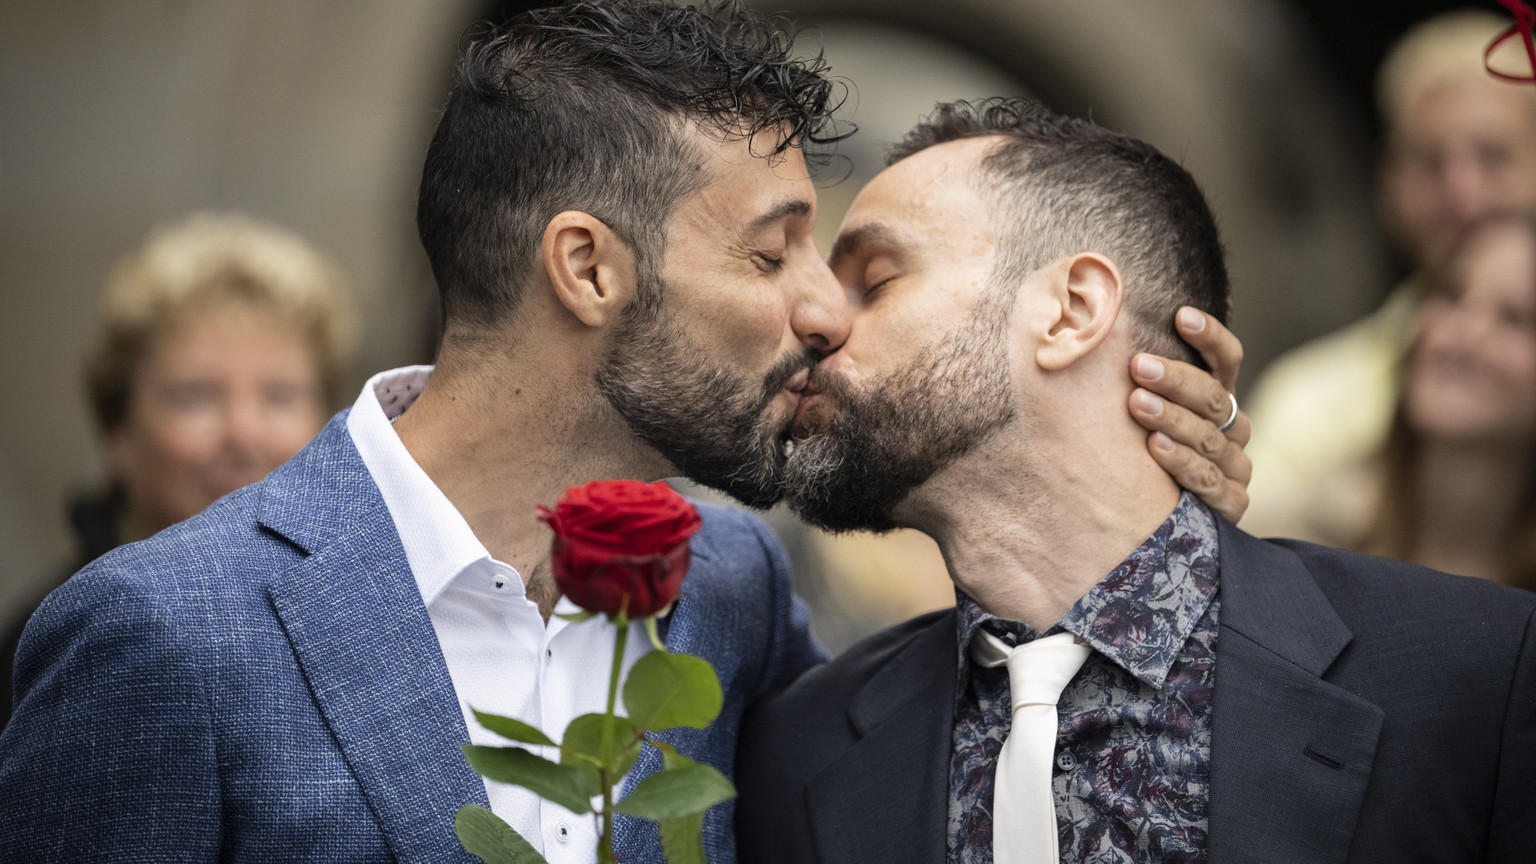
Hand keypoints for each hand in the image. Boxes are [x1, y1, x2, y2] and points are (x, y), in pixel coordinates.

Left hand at [1128, 306, 1250, 522]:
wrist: (1152, 521)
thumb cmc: (1135, 450)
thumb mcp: (1137, 410)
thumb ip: (1133, 377)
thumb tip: (1098, 319)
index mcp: (1217, 398)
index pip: (1226, 359)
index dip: (1209, 336)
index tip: (1180, 315)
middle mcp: (1233, 429)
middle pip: (1214, 397)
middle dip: (1176, 380)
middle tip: (1139, 366)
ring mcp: (1235, 467)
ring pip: (1210, 438)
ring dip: (1174, 419)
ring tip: (1138, 405)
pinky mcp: (1231, 504)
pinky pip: (1212, 483)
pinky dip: (1184, 465)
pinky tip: (1157, 448)